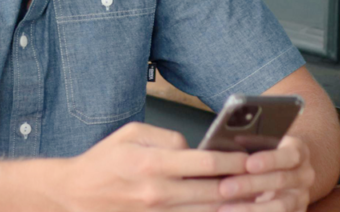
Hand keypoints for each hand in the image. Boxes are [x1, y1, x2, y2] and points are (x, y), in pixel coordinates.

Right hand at [55, 122, 248, 211]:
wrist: (73, 194)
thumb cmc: (101, 162)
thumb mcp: (131, 133)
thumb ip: (168, 137)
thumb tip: (194, 148)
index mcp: (153, 164)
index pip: (206, 163)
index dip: (234, 160)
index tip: (252, 156)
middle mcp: (158, 193)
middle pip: (214, 192)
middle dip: (242, 185)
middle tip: (265, 177)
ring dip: (233, 205)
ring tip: (255, 197)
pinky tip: (225, 209)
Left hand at [215, 136, 315, 211]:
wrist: (284, 172)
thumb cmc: (265, 153)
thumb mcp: (263, 144)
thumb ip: (250, 145)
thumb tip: (229, 145)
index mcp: (299, 152)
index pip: (290, 156)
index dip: (270, 160)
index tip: (248, 164)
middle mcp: (304, 176)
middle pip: (281, 181)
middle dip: (250, 184)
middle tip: (224, 188)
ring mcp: (301, 198)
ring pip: (280, 207)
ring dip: (250, 209)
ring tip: (224, 209)